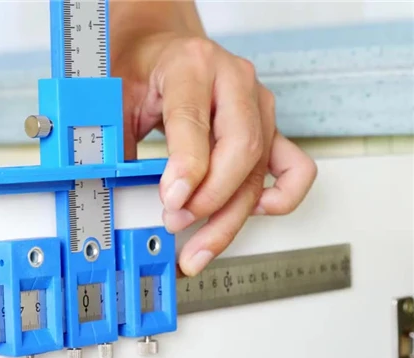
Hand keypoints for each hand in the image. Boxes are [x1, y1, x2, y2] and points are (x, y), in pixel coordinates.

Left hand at [112, 31, 316, 276]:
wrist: (164, 51)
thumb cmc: (144, 72)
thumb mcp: (118, 98)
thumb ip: (120, 141)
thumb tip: (119, 193)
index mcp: (192, 66)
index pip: (196, 122)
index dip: (187, 168)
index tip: (171, 200)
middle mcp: (235, 83)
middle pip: (240, 150)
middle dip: (209, 198)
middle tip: (175, 221)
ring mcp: (259, 106)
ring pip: (260, 169)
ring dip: (230, 217)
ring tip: (198, 249)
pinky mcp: (271, 130)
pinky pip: (295, 169)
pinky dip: (282, 198)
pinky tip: (251, 214)